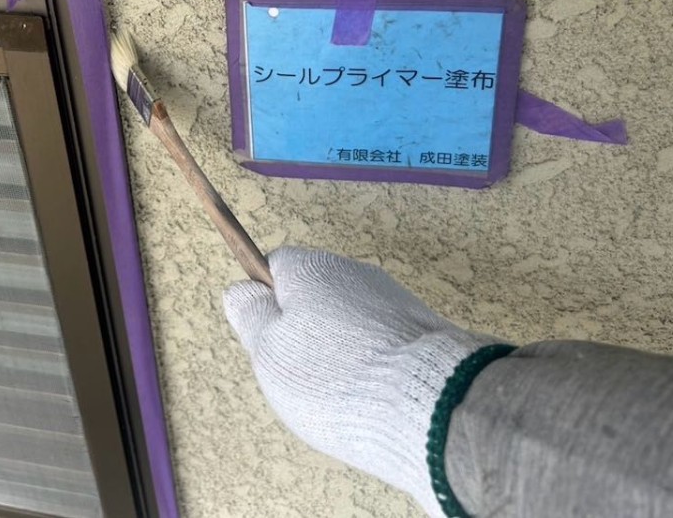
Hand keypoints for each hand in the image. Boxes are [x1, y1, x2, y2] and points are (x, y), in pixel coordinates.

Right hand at [224, 247, 501, 515]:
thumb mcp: (268, 351)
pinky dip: (372, 365)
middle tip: (301, 376)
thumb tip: (241, 291)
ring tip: (341, 395)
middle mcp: (354, 271)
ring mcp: (394, 300)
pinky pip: (381, 343)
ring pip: (348, 322)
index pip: (274, 267)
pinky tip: (372, 397)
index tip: (268, 341)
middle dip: (304, 333)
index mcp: (311, 267)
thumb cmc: (332, 375)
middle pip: (314, 296)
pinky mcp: (424, 331)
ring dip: (340, 350)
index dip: (265, 304)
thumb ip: (250, 316)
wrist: (430, 406)